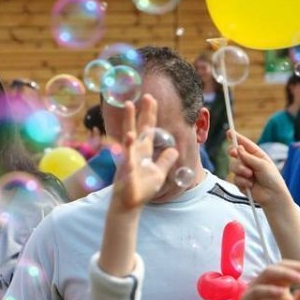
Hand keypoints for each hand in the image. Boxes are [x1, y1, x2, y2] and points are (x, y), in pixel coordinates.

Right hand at [111, 96, 178, 210]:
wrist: (128, 204)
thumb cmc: (141, 190)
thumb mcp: (158, 174)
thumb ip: (165, 161)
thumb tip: (174, 150)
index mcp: (143, 151)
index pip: (147, 128)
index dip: (150, 114)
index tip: (151, 98)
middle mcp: (135, 151)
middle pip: (139, 127)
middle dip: (142, 111)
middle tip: (146, 95)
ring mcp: (128, 158)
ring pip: (129, 135)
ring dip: (129, 120)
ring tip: (129, 105)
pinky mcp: (126, 169)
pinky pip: (127, 156)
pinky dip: (128, 147)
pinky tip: (130, 137)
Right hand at [228, 131, 290, 206]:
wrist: (272, 196)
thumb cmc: (272, 179)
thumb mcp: (262, 165)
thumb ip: (249, 157)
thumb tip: (238, 149)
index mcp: (256, 155)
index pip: (244, 144)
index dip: (236, 138)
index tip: (229, 132)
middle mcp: (248, 162)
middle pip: (234, 153)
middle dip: (233, 153)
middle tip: (234, 154)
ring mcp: (243, 172)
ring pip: (233, 166)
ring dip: (241, 170)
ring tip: (250, 176)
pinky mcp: (240, 182)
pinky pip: (235, 178)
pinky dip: (242, 181)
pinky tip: (250, 185)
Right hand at [237, 261, 299, 299]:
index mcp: (275, 284)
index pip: (288, 267)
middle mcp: (264, 284)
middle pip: (278, 266)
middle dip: (296, 267)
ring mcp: (254, 292)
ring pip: (266, 273)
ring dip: (284, 273)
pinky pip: (256, 292)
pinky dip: (269, 290)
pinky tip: (282, 293)